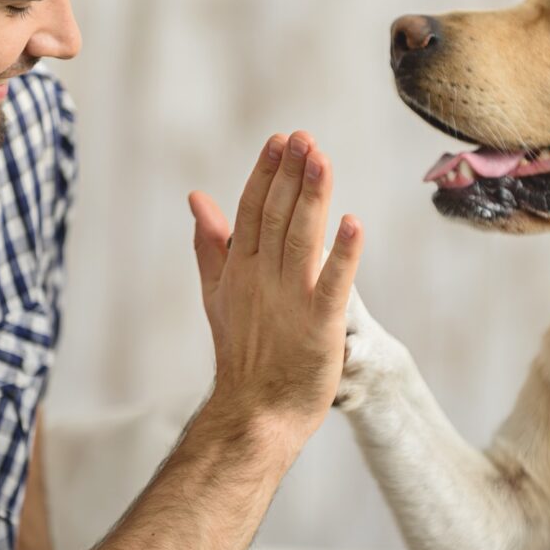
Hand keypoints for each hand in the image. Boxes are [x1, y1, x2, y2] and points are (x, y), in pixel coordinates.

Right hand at [188, 132, 363, 434]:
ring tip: (322, 160)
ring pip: (301, 239)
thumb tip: (196, 197)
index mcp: (241, 269)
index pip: (251, 210)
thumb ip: (211, 244)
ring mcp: (290, 301)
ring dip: (312, 199)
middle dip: (291, 175)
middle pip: (276, 216)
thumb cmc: (242, 353)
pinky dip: (342, 254)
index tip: (281, 140)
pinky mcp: (320, 325)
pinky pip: (333, 284)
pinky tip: (353, 223)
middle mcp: (263, 278)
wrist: (255, 412)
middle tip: (304, 138)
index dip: (267, 174)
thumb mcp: (218, 293)